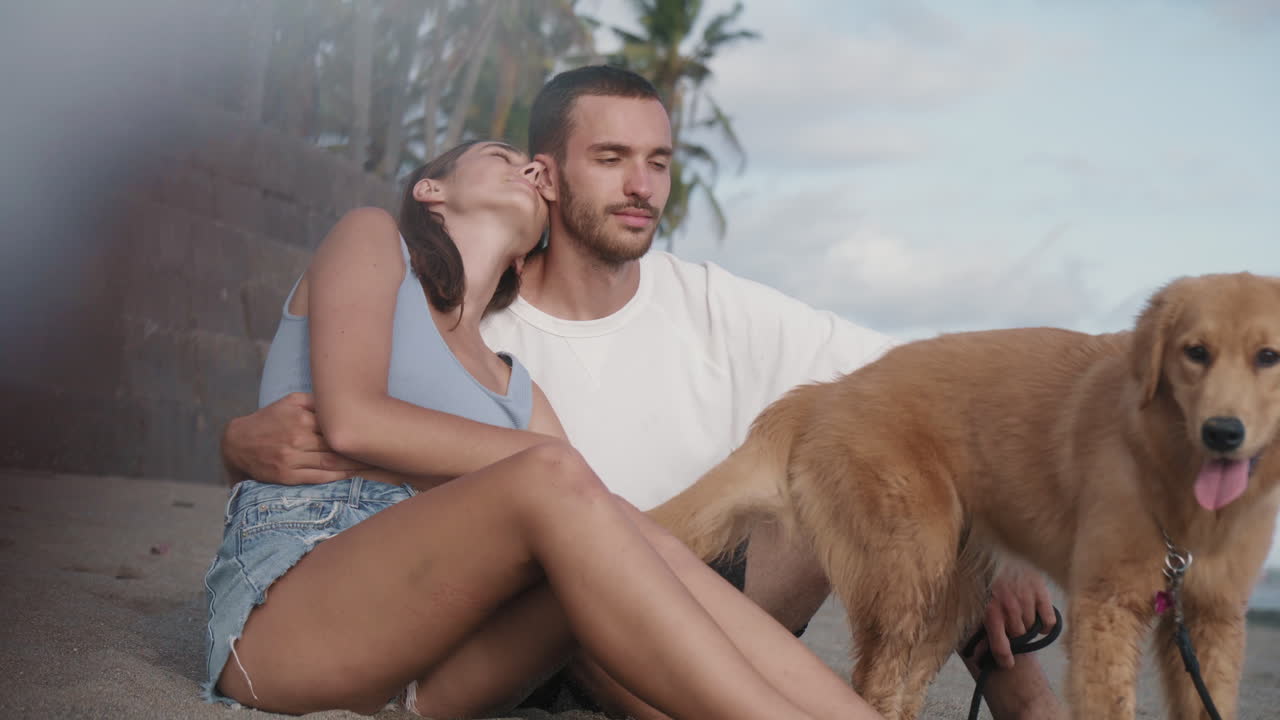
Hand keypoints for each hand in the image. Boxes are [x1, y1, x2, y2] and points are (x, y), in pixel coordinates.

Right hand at [220, 392, 369, 485]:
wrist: (237, 443)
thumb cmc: (269, 419)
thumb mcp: (290, 401)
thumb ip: (316, 401)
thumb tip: (343, 398)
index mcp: (301, 417)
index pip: (338, 423)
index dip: (361, 429)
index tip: (384, 431)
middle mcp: (298, 438)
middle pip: (339, 444)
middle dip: (365, 449)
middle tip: (391, 452)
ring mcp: (292, 459)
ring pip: (332, 462)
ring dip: (358, 466)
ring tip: (382, 467)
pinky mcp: (288, 476)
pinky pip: (320, 477)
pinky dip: (341, 478)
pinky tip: (358, 477)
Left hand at [974, 561, 1056, 669]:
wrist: (994, 544)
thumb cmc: (980, 573)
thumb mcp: (971, 597)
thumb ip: (973, 621)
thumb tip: (972, 649)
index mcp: (990, 611)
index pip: (1000, 645)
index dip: (1004, 658)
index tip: (1007, 664)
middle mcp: (1009, 608)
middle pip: (1018, 636)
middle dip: (1014, 639)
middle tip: (1012, 638)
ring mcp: (1026, 600)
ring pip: (1031, 627)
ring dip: (1026, 629)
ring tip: (1020, 625)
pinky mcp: (1040, 591)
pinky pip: (1048, 619)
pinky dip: (1045, 625)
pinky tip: (1040, 624)